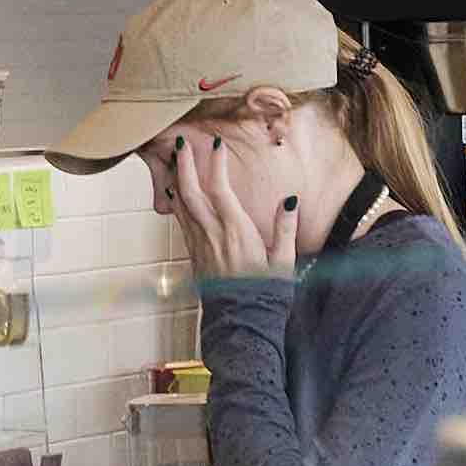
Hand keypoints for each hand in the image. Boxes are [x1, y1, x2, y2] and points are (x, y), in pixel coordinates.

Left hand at [168, 129, 300, 281]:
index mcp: (237, 232)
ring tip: (175, 159)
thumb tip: (290, 201)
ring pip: (180, 205)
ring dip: (177, 179)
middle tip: (181, 143)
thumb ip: (286, 229)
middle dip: (184, 165)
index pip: (220, 190)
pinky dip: (176, 201)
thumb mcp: (284, 261)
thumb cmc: (266, 293)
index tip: (216, 144)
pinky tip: (176, 191)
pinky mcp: (194, 253)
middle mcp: (213, 235)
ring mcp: (200, 244)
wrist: (242, 322)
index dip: (216, 164)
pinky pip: (181, 221)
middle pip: (190, 192)